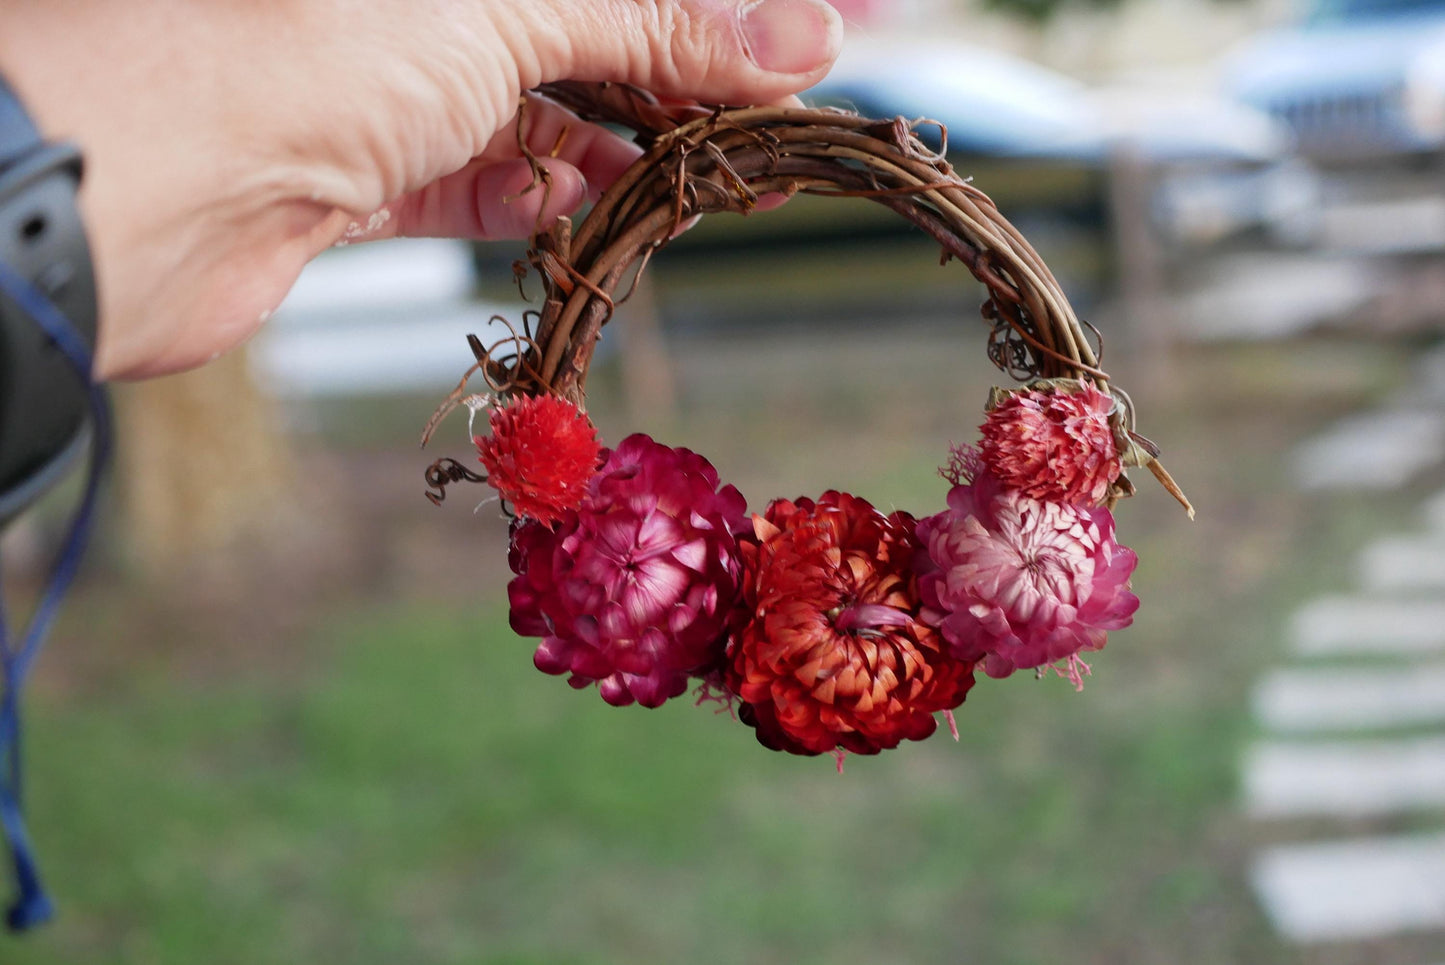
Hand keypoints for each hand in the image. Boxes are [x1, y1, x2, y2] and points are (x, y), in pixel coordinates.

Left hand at [0, 0, 841, 378]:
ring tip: (693, 175)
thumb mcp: (514, 8)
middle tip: (764, 125)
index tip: (819, 36)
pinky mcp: (361, 172)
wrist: (147, 185)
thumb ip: (661, 21)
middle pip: (585, 30)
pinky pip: (476, 180)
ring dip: (616, 144)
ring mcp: (385, 80)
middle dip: (680, 75)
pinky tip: (584, 204)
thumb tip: (798, 36)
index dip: (724, 7)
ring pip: (535, 110)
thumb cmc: (298, 44)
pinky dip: (536, 196)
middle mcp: (415, 6)